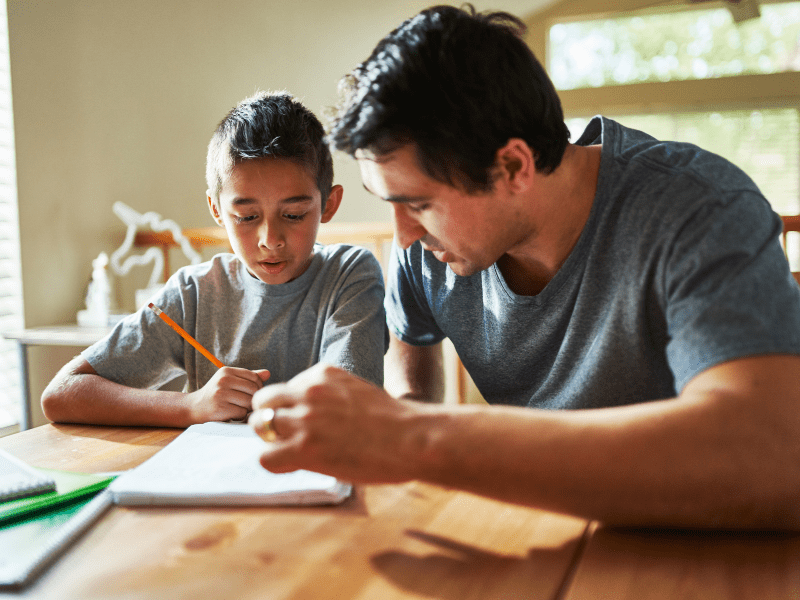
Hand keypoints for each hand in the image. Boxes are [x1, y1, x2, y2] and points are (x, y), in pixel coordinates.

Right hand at [187, 367, 269, 422]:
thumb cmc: (217, 393)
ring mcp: (220, 394)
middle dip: (253, 399)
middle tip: (245, 403)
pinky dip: (240, 416)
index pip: (254, 377)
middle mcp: (223, 380)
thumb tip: (268, 373)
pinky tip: (232, 414)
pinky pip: (242, 413)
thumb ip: (249, 377)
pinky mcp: (220, 408)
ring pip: (249, 402)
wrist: (195, 407)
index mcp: (227, 371)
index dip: (258, 386)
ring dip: (246, 408)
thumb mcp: (230, 380)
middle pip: (254, 390)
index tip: (252, 393)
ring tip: (238, 408)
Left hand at [249, 363, 421, 482]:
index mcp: (322, 373)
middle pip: (264, 400)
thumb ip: (333, 396)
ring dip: (270, 439)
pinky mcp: (304, 447)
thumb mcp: (357, 391)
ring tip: (290, 452)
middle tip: (289, 436)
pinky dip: (275, 463)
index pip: (287, 387)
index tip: (308, 422)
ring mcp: (304, 418)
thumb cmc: (393, 421)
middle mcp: (308, 390)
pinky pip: (266, 456)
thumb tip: (318, 416)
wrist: (411, 438)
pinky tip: (295, 466)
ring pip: (259, 425)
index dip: (293, 407)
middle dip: (272, 417)